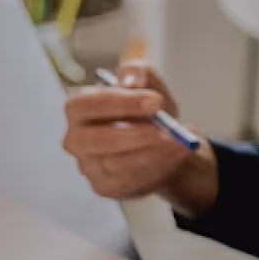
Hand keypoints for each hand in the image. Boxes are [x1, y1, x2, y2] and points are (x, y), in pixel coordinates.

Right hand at [63, 61, 219, 215]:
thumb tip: (131, 80)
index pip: (87, 105)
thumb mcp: (149, 85)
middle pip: (97, 139)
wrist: (162, 145)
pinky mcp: (104, 187)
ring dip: (154, 153)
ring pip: (117, 164)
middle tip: (168, 130)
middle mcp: (76, 139)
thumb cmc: (147, 114)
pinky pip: (129, 181)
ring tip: (182, 142)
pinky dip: (157, 168)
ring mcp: (87, 166)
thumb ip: (139, 72)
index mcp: (79, 109)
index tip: (155, 101)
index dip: (120, 103)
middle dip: (136, 134)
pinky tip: (176, 156)